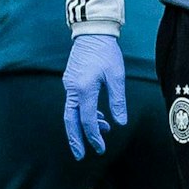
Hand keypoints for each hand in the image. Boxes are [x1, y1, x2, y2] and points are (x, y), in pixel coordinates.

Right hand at [63, 35, 127, 158]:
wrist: (92, 32)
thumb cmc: (107, 52)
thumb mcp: (116, 77)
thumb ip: (117, 101)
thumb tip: (119, 123)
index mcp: (83, 89)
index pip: (87, 120)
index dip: (94, 136)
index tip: (100, 148)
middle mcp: (72, 89)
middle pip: (70, 121)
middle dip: (76, 140)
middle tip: (80, 156)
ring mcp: (69, 85)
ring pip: (72, 112)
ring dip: (83, 126)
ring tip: (100, 134)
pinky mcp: (71, 81)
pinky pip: (74, 103)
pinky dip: (84, 113)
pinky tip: (98, 116)